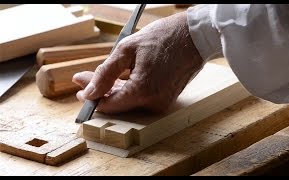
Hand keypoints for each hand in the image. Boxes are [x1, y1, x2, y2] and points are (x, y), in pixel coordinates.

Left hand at [72, 11, 203, 113]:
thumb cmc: (163, 37)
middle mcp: (154, 103)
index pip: (109, 104)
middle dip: (101, 91)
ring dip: (115, 90)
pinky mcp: (167, 99)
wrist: (194, 37)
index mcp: (143, 90)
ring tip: (103, 76)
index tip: (80, 87)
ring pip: (130, 102)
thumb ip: (105, 74)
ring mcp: (163, 103)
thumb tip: (89, 92)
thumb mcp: (127, 49)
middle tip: (86, 78)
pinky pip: (142, 99)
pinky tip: (121, 79)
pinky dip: (130, 90)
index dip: (92, 98)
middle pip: (119, 104)